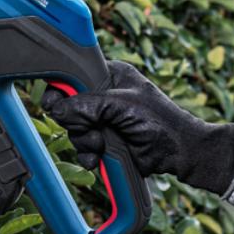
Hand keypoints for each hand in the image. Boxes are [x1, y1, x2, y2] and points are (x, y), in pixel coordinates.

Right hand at [43, 60, 233, 194]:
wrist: (178, 153)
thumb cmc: (159, 120)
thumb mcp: (121, 105)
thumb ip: (87, 105)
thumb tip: (57, 109)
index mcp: (110, 76)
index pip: (75, 75)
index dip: (62, 87)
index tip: (54, 102)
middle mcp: (103, 96)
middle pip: (70, 106)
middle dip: (76, 122)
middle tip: (90, 128)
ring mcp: (104, 120)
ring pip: (75, 129)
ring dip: (84, 141)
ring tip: (101, 145)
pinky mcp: (105, 141)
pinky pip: (83, 147)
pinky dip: (87, 155)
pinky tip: (98, 158)